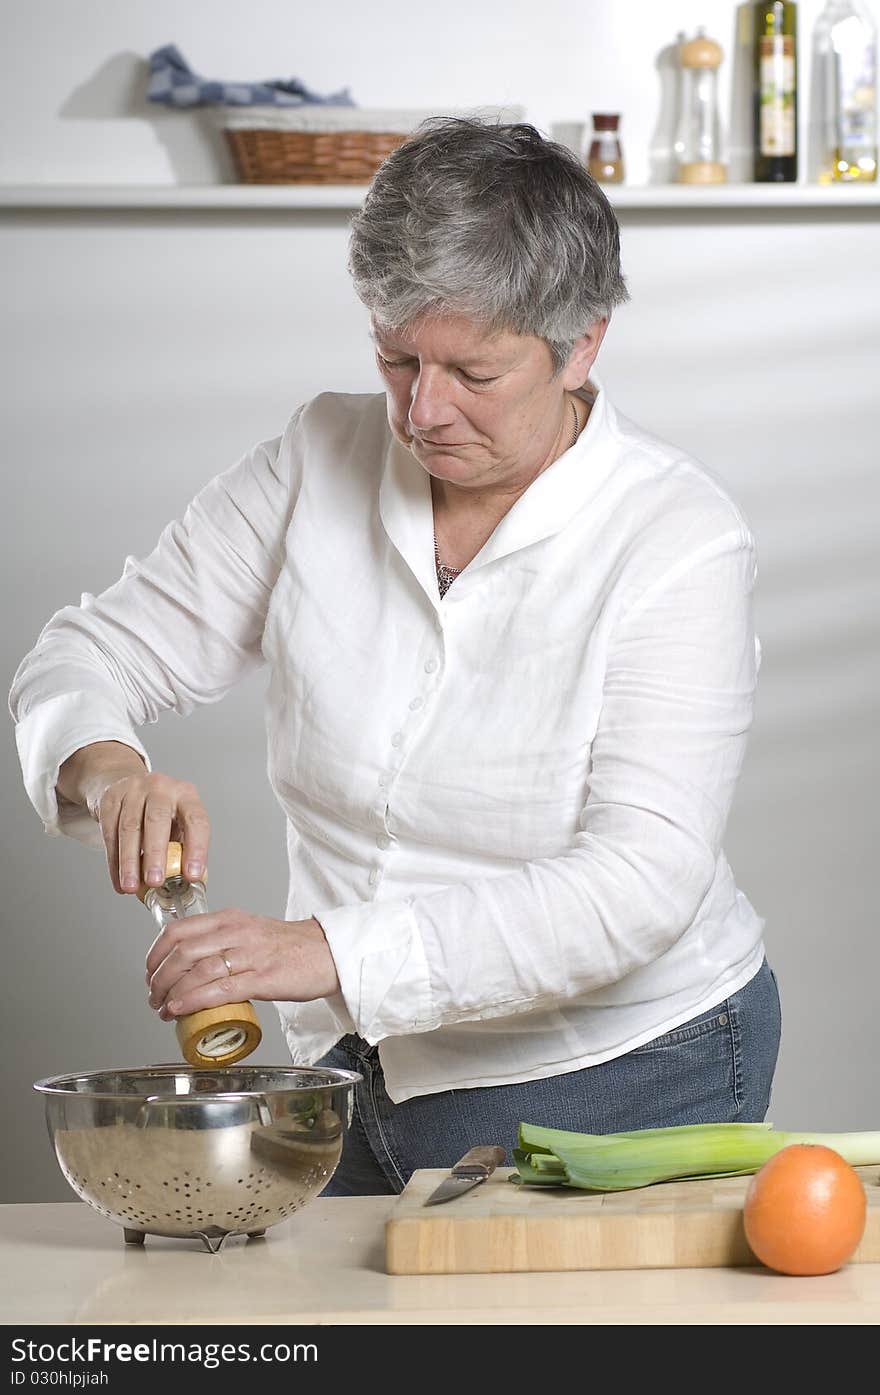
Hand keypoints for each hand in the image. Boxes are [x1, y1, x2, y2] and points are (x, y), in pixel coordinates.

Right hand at [90, 767, 209, 894]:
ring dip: (130, 862)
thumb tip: (186, 882)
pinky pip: (110, 834)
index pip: (196, 820)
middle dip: (156, 853)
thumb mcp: (178, 821)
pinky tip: (119, 881)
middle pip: (157, 819)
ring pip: (129, 828)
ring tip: (132, 887)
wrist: (126, 785)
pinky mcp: (110, 799)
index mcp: (186, 795)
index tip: (192, 875)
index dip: (196, 849)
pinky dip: (114, 862)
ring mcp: (133, 790)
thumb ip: (183, 847)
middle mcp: (161, 788)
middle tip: (155, 881)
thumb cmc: (160, 811)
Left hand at [145, 908, 339, 1019]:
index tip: (149, 972)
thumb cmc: (289, 946)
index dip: (155, 954)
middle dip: (158, 979)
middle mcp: (236, 932)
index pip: (177, 931)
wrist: (328, 952)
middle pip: (181, 953)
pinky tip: (181, 1010)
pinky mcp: (263, 978)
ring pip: (196, 972)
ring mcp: (250, 955)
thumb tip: (188, 964)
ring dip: (172, 995)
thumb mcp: (248, 931)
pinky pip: (219, 990)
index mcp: (229, 919)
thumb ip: (221, 940)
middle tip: (154, 997)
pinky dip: (193, 1001)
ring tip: (164, 1010)